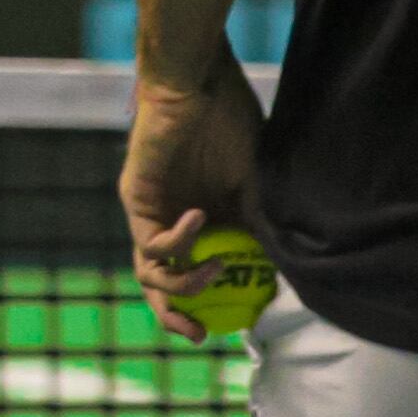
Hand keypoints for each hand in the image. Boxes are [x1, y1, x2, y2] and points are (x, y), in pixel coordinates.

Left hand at [122, 60, 264, 343]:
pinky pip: (150, 238)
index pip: (191, 277)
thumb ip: (260, 226)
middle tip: (199, 333)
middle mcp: (169, 222)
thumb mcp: (255, 185)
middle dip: (175, 315)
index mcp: (198, 224)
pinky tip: (201, 218)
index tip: (230, 328)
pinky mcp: (136, 196)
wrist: (201, 83)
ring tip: (217, 267)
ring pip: (147, 270)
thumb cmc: (229, 123)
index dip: (204, 308)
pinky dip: (178, 240)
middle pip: (157, 285)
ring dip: (183, 282)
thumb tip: (281, 274)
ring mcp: (150, 211)